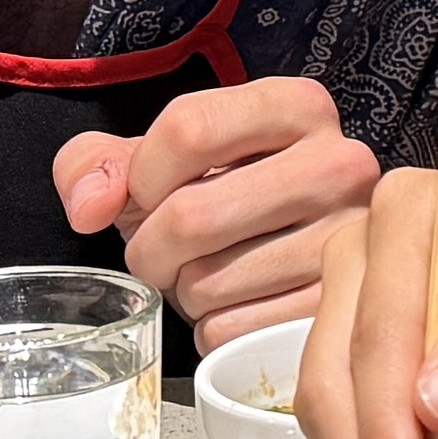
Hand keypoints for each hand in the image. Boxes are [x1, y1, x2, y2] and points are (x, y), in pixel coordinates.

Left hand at [53, 79, 378, 345]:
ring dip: (183, 291)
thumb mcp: (156, 163)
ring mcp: (348, 240)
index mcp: (297, 107)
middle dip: (151, 247)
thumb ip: (97, 162)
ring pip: (207, 282)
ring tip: (209, 273)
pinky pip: (231, 331)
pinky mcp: (337, 308)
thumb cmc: (219, 200)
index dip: (142, 174)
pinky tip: (236, 304)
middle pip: (191, 215)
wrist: (290, 256)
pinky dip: (212, 328)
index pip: (189, 128)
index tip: (148, 192)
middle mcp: (340, 164)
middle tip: (166, 252)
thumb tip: (90, 205)